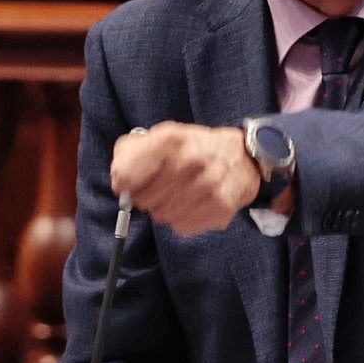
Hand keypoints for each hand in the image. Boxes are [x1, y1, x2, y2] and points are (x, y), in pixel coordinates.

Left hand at [110, 122, 258, 234]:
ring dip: (166, 209)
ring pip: (162, 216)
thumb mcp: (162, 136)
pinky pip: (182, 226)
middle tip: (162, 188)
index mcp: (171, 139)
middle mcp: (191, 161)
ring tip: (180, 195)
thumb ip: (131, 152)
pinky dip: (183, 219)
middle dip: (147, 197)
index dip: (125, 183)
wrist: (243, 157)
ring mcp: (208, 186)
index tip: (132, 182)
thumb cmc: (195, 148)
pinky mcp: (220, 207)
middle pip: (143, 200)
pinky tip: (194, 204)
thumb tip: (120, 181)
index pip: (125, 176)